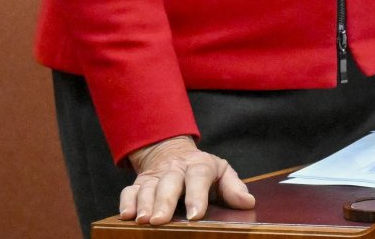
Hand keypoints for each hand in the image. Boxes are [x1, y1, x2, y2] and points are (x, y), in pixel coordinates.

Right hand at [121, 135, 254, 224]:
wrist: (173, 153)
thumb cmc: (201, 171)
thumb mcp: (221, 173)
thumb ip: (233, 187)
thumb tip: (248, 202)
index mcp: (199, 166)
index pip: (199, 177)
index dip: (196, 195)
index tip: (196, 215)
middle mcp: (175, 169)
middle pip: (169, 182)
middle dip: (164, 201)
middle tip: (161, 220)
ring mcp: (156, 176)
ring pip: (148, 187)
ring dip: (144, 203)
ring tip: (144, 220)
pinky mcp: (139, 183)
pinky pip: (130, 190)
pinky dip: (127, 201)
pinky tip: (127, 215)